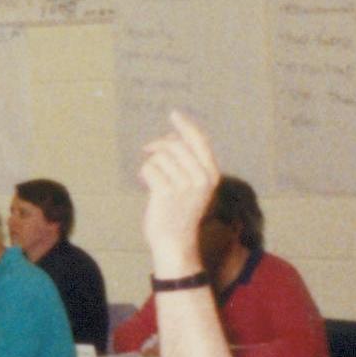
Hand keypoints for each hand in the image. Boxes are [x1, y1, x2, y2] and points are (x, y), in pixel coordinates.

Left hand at [137, 109, 219, 272]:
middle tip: (147, 150)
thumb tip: (171, 137)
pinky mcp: (167, 193)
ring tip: (154, 179)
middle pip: (175, 145)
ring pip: (160, 157)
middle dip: (158, 144)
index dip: (186, 126)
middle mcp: (202, 178)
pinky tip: (146, 184)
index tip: (174, 114)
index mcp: (211, 174)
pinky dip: (144, 174)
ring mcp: (185, 186)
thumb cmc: (179, 211)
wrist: (175, 242)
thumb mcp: (191, 185)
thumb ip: (186, 161)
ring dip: (151, 165)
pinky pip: (149, 168)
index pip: (200, 141)